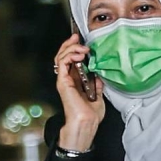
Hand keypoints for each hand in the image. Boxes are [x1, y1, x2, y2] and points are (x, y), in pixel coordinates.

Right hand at [54, 33, 104, 151]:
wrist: (86, 123)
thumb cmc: (90, 115)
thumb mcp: (98, 95)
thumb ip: (97, 84)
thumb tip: (99, 75)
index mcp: (74, 81)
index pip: (70, 60)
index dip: (74, 49)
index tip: (83, 42)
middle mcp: (67, 79)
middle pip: (63, 55)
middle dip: (70, 44)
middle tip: (77, 38)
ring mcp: (64, 80)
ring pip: (60, 56)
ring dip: (71, 48)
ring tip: (82, 48)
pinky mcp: (62, 81)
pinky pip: (61, 63)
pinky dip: (69, 55)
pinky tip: (79, 54)